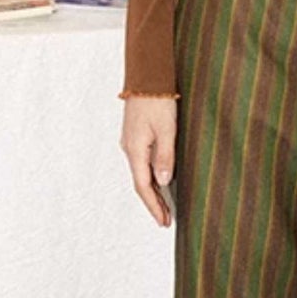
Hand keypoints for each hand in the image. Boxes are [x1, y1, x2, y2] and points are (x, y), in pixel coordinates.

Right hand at [121, 97, 176, 227]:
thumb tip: (163, 181)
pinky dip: (151, 175)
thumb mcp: (167, 129)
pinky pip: (142, 161)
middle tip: (166, 219)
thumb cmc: (157, 99)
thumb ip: (165, 156)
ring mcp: (131, 142)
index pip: (144, 187)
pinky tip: (161, 179)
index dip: (154, 206)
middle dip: (153, 203)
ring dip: (153, 190)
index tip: (164, 221)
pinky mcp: (136, 135)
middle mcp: (129, 149)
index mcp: (135, 150)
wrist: (146, 76)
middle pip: (141, 183)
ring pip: (141, 173)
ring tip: (165, 205)